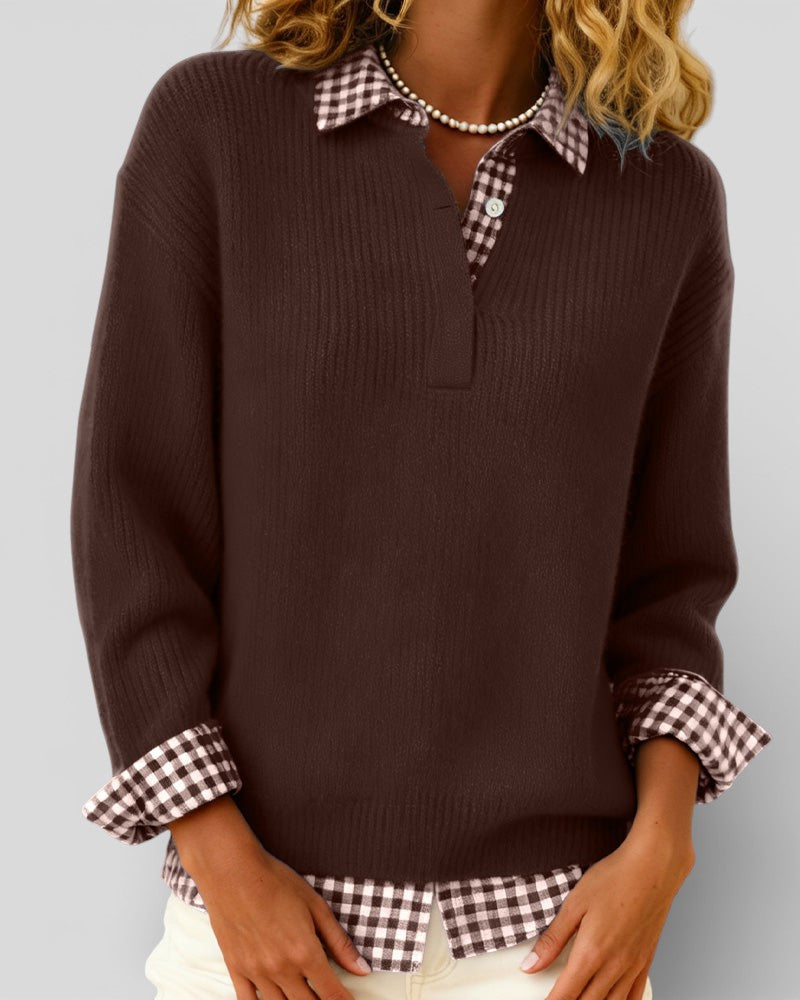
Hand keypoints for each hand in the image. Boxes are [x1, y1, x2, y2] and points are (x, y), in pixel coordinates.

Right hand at [168, 797, 370, 998]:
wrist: (232, 871)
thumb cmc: (275, 882)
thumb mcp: (315, 906)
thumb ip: (339, 942)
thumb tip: (362, 969)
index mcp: (305, 952)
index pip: (331, 993)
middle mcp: (281, 969)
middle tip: (328, 998)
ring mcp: (256, 972)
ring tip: (305, 997)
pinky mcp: (236, 969)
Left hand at [518, 831, 694, 998]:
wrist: (653, 868)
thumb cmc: (613, 879)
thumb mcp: (574, 904)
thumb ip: (552, 939)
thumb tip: (530, 966)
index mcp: (592, 952)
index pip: (566, 994)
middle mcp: (614, 966)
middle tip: (557, 999)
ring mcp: (633, 966)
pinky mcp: (646, 961)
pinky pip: (635, 997)